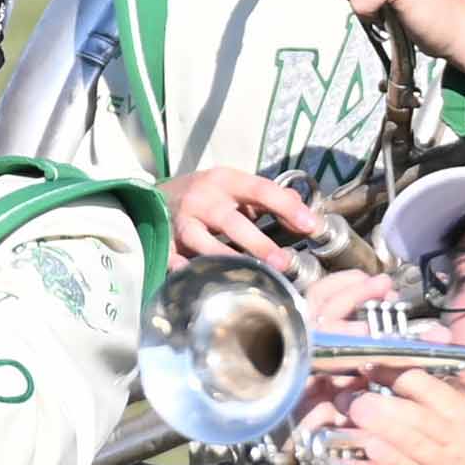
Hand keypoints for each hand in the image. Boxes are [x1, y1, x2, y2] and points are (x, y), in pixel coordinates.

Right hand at [168, 166, 351, 269]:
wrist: (153, 199)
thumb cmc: (205, 196)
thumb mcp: (234, 187)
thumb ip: (266, 199)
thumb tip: (303, 212)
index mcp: (224, 181)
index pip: (260, 189)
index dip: (286, 207)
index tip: (311, 225)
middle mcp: (202, 200)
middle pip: (231, 222)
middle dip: (259, 243)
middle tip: (284, 262)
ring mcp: (181, 223)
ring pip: (203, 243)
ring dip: (228, 260)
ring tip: (252, 277)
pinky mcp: (166, 244)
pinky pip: (177, 261)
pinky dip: (189, 272)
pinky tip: (206, 283)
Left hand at [344, 363, 464, 464]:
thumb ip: (453, 430)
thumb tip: (417, 414)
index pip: (428, 385)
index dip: (394, 375)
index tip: (370, 369)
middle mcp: (461, 437)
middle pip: (412, 409)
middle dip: (376, 398)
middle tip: (348, 395)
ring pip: (408, 435)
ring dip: (375, 422)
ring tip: (350, 411)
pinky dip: (387, 457)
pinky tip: (368, 448)